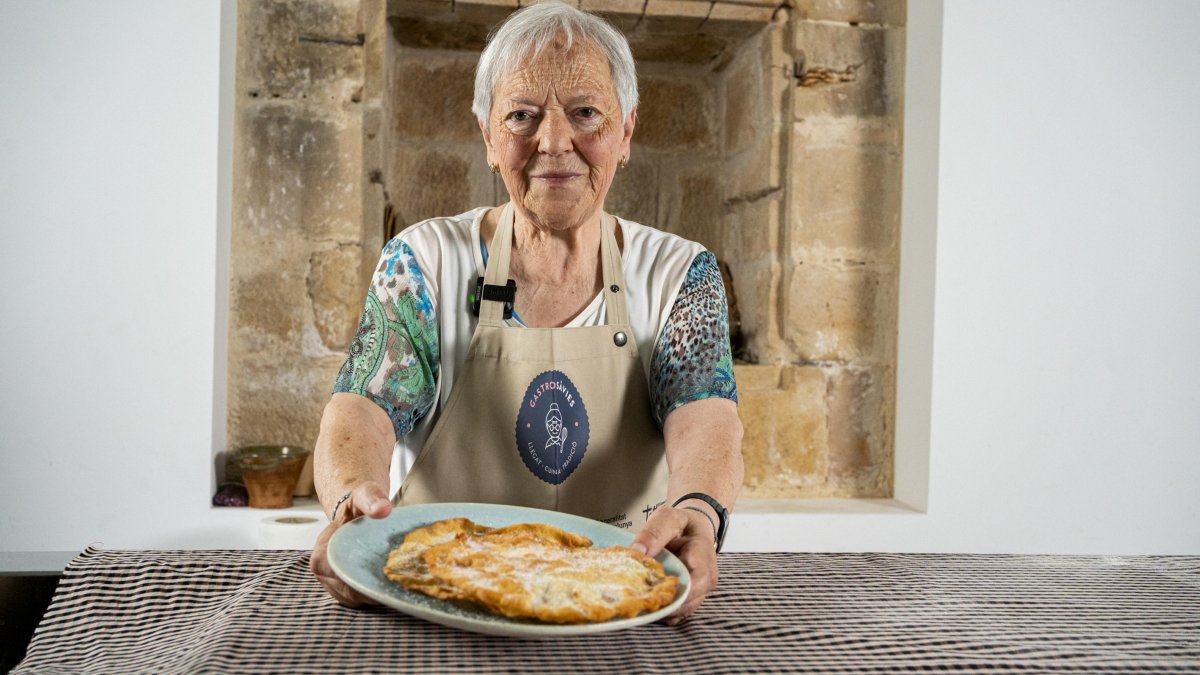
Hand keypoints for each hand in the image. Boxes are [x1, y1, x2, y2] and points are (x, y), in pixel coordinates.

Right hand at [309, 481, 392, 606]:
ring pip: (356, 599)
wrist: (356, 514)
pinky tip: (394, 586)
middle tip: (402, 583)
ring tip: (400, 584)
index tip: (387, 575)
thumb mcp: (364, 495)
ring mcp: (334, 584)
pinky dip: (376, 595)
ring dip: (377, 594)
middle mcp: (324, 572)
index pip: (338, 575)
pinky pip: (361, 600)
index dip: (361, 578)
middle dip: (374, 589)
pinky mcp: (346, 591)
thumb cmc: (359, 505)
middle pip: (350, 592)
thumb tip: (383, 509)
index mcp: (322, 553)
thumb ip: (372, 498)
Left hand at [631, 506, 717, 623]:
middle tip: (634, 598)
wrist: (692, 530)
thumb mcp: (668, 518)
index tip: (649, 591)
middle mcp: (705, 580)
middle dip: (661, 603)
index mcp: (704, 558)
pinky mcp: (687, 600)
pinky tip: (643, 601)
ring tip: (636, 599)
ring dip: (658, 608)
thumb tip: (637, 551)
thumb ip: (654, 532)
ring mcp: (698, 593)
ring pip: (678, 612)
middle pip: (686, 603)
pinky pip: (674, 614)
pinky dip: (658, 610)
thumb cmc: (681, 524)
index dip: (673, 592)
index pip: (695, 583)